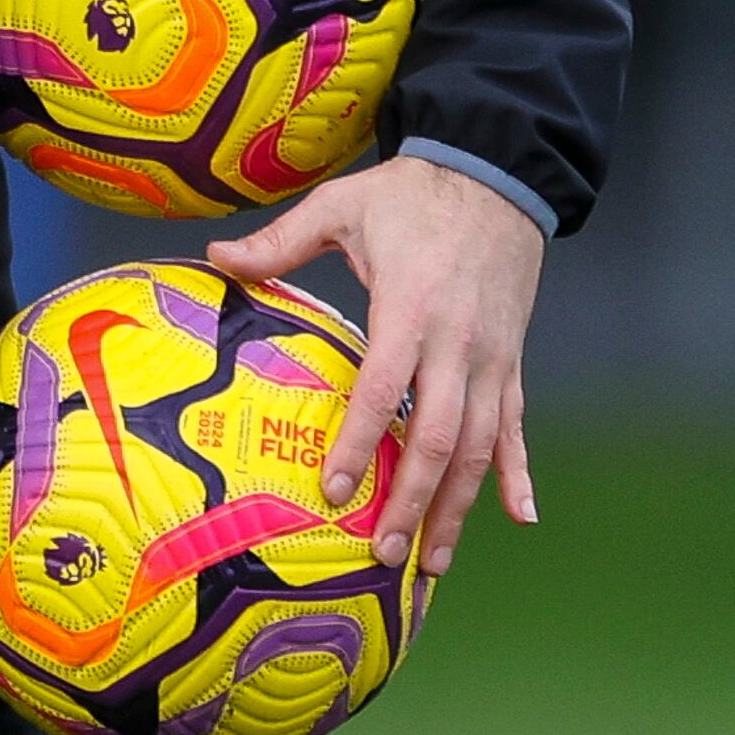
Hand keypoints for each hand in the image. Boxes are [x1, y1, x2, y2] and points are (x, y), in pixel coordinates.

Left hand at [208, 154, 544, 577]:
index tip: (336, 491)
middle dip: (414, 501)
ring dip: (460, 507)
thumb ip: (280, 240)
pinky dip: (519, 474)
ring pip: (481, 446)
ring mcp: (492, 359)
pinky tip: (520, 518)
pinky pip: (517, 427)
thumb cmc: (413, 194)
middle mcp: (458, 345)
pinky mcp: (512, 361)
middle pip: (439, 437)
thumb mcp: (343, 204)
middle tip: (384, 553)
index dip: (360, 444)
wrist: (498, 173)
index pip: (383, 391)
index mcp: (410, 309)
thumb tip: (214, 258)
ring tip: (435, 561)